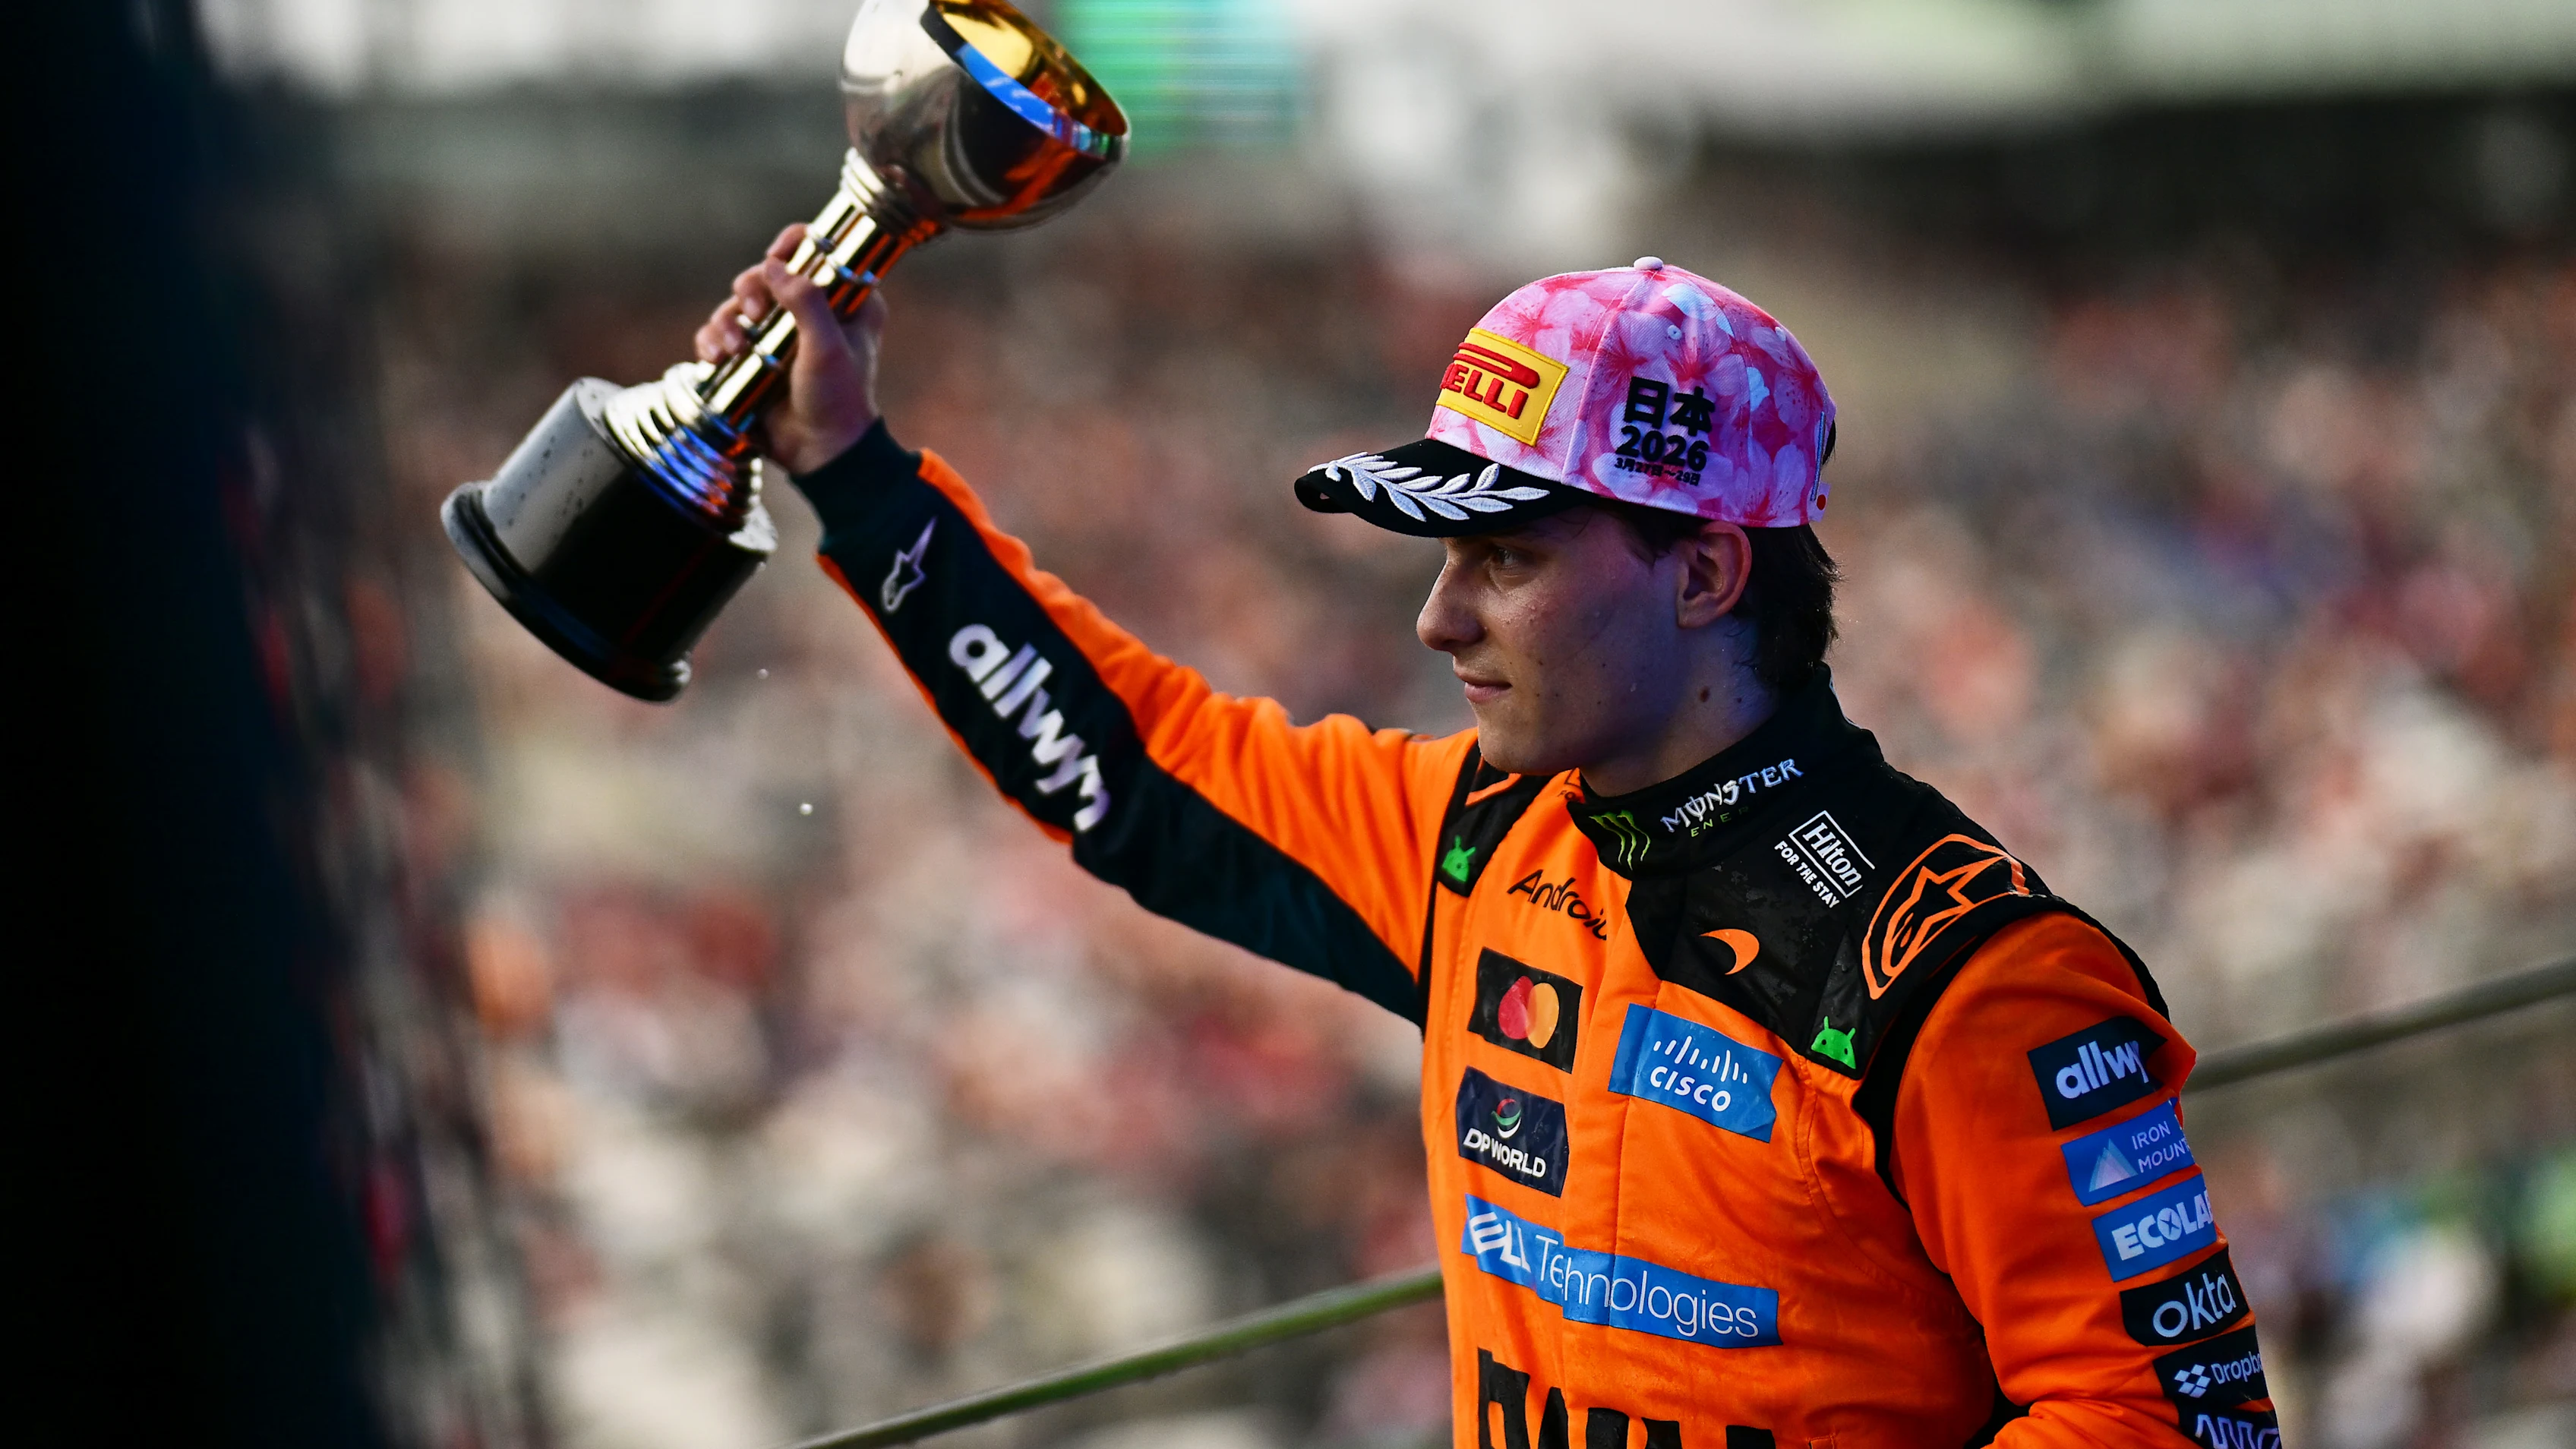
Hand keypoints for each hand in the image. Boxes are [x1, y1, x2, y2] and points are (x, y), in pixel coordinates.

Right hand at [694, 223, 887, 475]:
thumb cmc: (837, 401)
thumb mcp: (829, 348)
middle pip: (767, 273)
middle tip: (755, 311)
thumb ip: (807, 302)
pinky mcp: (752, 357)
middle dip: (752, 288)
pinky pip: (720, 334)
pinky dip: (712, 342)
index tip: (775, 255)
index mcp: (844, 301)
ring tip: (734, 349)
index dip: (794, 244)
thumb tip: (774, 264)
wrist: (821, 453)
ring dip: (728, 321)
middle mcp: (810, 310)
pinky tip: (716, 359)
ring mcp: (778, 333)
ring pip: (738, 303)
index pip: (817, 251)